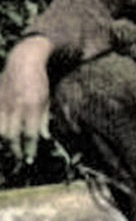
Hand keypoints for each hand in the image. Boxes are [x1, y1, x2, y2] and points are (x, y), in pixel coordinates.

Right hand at [0, 37, 51, 163]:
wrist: (24, 61)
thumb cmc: (39, 82)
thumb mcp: (46, 100)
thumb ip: (43, 120)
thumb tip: (43, 138)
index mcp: (32, 107)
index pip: (30, 135)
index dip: (29, 149)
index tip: (30, 158)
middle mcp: (16, 107)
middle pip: (12, 136)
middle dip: (15, 150)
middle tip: (19, 158)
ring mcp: (3, 103)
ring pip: (0, 130)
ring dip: (4, 143)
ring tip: (9, 150)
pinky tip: (2, 137)